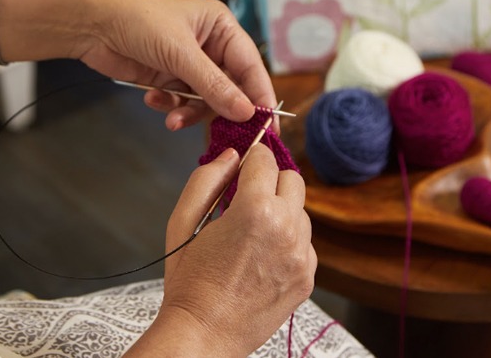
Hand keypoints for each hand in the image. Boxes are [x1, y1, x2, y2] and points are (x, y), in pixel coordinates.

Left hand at [79, 0, 276, 130]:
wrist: (91, 23)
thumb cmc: (137, 19)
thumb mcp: (181, 53)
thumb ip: (214, 85)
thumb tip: (246, 112)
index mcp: (221, 28)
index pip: (250, 67)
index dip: (260, 97)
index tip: (268, 126)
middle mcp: (209, 46)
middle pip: (230, 89)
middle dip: (220, 110)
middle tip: (222, 133)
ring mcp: (187, 64)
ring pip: (205, 100)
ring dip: (189, 111)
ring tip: (173, 119)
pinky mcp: (167, 78)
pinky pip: (181, 102)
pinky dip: (170, 107)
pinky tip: (154, 100)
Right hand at [127, 145, 313, 355]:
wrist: (204, 333)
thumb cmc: (189, 282)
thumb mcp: (182, 222)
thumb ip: (206, 180)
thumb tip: (231, 155)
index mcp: (255, 209)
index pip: (265, 159)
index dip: (252, 156)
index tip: (245, 162)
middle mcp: (286, 228)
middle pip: (293, 178)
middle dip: (271, 180)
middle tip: (248, 196)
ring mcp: (302, 255)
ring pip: (301, 212)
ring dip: (282, 212)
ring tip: (253, 234)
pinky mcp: (308, 277)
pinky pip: (305, 244)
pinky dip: (288, 243)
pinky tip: (262, 258)